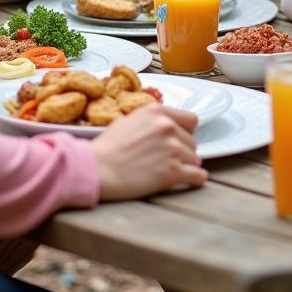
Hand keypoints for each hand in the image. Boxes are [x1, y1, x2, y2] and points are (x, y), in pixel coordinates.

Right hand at [92, 104, 206, 199]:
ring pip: (194, 158)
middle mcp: (167, 126)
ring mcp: (171, 148)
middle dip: (183, 151)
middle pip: (192, 141)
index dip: (185, 132)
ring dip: (185, 165)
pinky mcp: (172, 171)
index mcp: (157, 111)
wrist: (95, 170)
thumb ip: (151, 121)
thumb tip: (164, 125)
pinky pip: (197, 175)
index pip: (190, 120)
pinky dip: (195, 178)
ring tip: (168, 171)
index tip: (180, 140)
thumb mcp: (128, 121)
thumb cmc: (106, 149)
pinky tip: (193, 179)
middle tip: (166, 160)